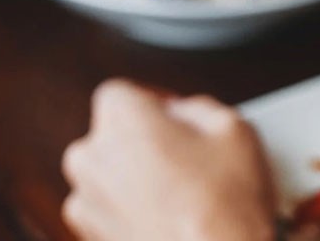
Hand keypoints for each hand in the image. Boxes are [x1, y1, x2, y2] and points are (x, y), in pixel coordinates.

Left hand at [62, 79, 277, 240]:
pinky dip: (131, 212)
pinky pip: (109, 212)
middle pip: (111, 134)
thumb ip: (198, 107)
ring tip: (182, 193)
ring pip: (107, 175)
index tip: (176, 117)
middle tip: (186, 155)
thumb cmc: (225, 204)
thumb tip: (184, 114)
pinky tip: (170, 218)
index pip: (123, 93)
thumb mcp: (234, 127)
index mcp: (121, 118)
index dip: (153, 103)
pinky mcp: (91, 238)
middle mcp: (91, 157)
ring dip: (135, 178)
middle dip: (143, 140)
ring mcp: (86, 203)